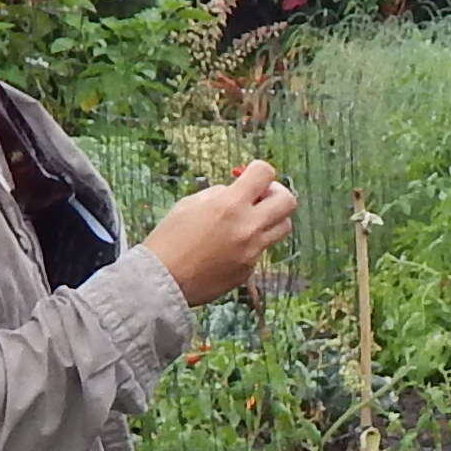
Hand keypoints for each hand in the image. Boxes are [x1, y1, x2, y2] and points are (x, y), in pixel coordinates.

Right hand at [145, 158, 299, 305]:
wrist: (162, 280)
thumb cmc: (169, 238)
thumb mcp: (189, 204)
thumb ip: (218, 194)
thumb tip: (235, 190)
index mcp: (230, 205)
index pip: (265, 173)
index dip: (259, 170)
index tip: (251, 176)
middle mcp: (247, 227)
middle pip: (288, 201)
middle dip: (276, 193)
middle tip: (260, 197)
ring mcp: (251, 251)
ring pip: (283, 227)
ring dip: (271, 218)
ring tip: (249, 220)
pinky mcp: (248, 270)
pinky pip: (261, 250)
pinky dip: (251, 243)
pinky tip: (228, 247)